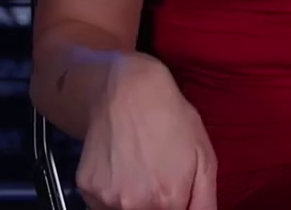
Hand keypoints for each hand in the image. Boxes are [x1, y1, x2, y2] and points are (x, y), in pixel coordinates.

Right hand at [76, 54, 216, 209]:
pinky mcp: (85, 189)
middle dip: (158, 206)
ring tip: (142, 172)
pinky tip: (123, 169)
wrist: (128, 92)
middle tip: (159, 179)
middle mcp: (134, 206)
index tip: (177, 195)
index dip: (178, 207)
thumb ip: (205, 201)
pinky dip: (114, 195)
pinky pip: (102, 205)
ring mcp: (106, 198)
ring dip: (135, 203)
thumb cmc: (173, 121)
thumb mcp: (205, 157)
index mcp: (169, 200)